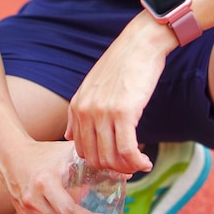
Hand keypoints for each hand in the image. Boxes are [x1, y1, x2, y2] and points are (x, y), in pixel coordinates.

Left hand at [65, 12, 176, 173]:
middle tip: (131, 168)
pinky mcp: (123, 113)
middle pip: (95, 158)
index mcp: (76, 108)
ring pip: (111, 158)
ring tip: (140, 165)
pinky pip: (127, 150)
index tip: (117, 163)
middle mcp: (85, 112)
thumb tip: (68, 137)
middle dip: (114, 169)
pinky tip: (145, 162)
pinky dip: (137, 162)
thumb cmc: (120, 66)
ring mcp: (103, 113)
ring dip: (127, 168)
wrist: (139, 44)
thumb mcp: (91, 88)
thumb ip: (77, 113)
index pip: (81, 151)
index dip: (100, 163)